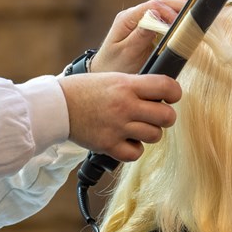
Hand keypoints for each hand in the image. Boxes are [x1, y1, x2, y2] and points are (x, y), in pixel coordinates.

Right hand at [59, 72, 181, 161]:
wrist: (56, 107)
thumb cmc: (84, 90)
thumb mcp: (113, 78)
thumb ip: (136, 86)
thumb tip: (161, 94)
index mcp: (127, 85)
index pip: (167, 87)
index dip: (174, 93)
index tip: (170, 96)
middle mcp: (125, 106)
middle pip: (167, 117)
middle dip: (165, 117)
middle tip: (154, 115)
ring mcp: (117, 127)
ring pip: (155, 136)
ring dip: (149, 132)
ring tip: (136, 127)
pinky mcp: (108, 145)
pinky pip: (136, 153)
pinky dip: (133, 148)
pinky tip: (125, 140)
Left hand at [89, 0, 192, 73]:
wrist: (105, 72)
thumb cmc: (115, 66)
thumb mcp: (126, 53)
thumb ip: (140, 34)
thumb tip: (155, 14)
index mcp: (127, 19)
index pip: (152, 7)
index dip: (170, 11)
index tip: (182, 22)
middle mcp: (133, 14)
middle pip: (160, 1)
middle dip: (180, 0)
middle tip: (200, 0)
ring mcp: (138, 17)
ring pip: (162, 1)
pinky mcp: (144, 22)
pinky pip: (159, 5)